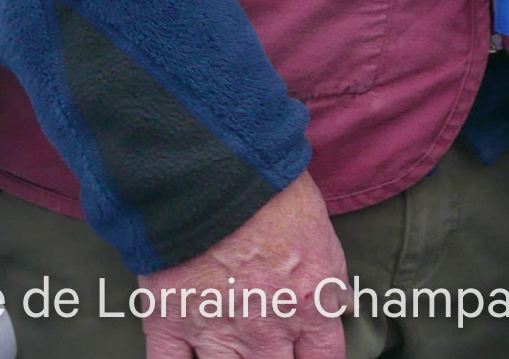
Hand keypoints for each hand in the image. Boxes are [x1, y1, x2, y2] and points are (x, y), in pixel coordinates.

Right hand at [140, 172, 345, 358]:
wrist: (213, 169)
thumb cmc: (271, 190)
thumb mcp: (321, 232)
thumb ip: (330, 280)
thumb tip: (339, 308)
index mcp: (307, 304)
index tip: (307, 353)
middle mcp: (265, 328)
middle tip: (266, 345)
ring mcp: (215, 330)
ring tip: (232, 346)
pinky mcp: (169, 321)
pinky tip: (188, 358)